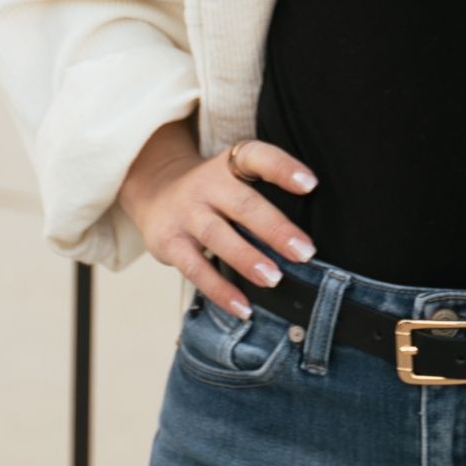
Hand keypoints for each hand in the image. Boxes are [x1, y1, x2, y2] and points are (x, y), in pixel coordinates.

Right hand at [118, 123, 316, 317]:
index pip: (257, 157)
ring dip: (247, 259)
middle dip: (274, 228)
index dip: (283, 168)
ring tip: (274, 279)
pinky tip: (244, 308)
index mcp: (229, 165)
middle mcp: (206, 184)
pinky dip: (220, 291)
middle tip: (305, 251)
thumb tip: (310, 233)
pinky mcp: (168, 242)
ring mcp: (185, 213)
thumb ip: (267, 191)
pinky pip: (195, 269)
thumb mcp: (235, 177)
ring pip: (217, 236)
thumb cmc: (214, 192)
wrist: (154, 193)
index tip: (311, 185)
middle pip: (242, 203)